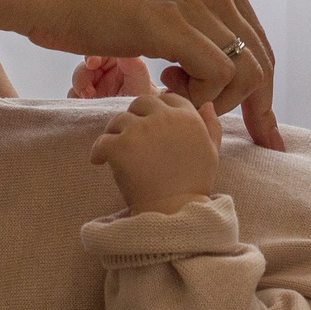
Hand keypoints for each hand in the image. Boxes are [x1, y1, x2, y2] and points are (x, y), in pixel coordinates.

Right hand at [9, 0, 283, 149]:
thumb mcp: (155, 3)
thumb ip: (188, 22)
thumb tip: (206, 57)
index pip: (258, 42)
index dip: (262, 91)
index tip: (264, 129)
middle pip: (260, 61)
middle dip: (255, 109)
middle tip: (230, 135)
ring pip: (245, 72)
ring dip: (214, 101)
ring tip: (173, 96)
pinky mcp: (172, 22)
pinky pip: (218, 75)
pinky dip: (198, 96)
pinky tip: (164, 87)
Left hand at [89, 92, 222, 215]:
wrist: (174, 212)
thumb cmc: (193, 185)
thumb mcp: (212, 153)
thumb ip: (211, 126)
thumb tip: (206, 104)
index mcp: (188, 117)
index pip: (168, 97)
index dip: (158, 109)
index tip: (152, 124)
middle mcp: (165, 118)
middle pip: (142, 102)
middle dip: (135, 116)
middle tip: (131, 136)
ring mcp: (141, 130)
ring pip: (120, 119)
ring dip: (115, 132)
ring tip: (116, 150)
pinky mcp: (121, 146)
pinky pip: (102, 140)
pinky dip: (98, 151)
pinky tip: (99, 161)